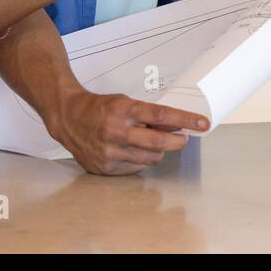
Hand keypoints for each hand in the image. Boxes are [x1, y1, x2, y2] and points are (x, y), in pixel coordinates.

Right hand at [48, 90, 208, 174]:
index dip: (185, 120)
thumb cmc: (98, 108)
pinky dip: (139, 160)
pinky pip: (136, 168)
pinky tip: (131, 151)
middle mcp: (116, 131)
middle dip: (177, 141)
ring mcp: (110, 152)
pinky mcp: (106, 167)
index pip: (161, 116)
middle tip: (182, 139)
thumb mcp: (124, 102)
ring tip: (149, 142)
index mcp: (123, 110)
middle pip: (159, 143)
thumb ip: (148, 115)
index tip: (202, 123)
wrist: (68, 119)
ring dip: (157, 151)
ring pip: (150, 159)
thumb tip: (175, 126)